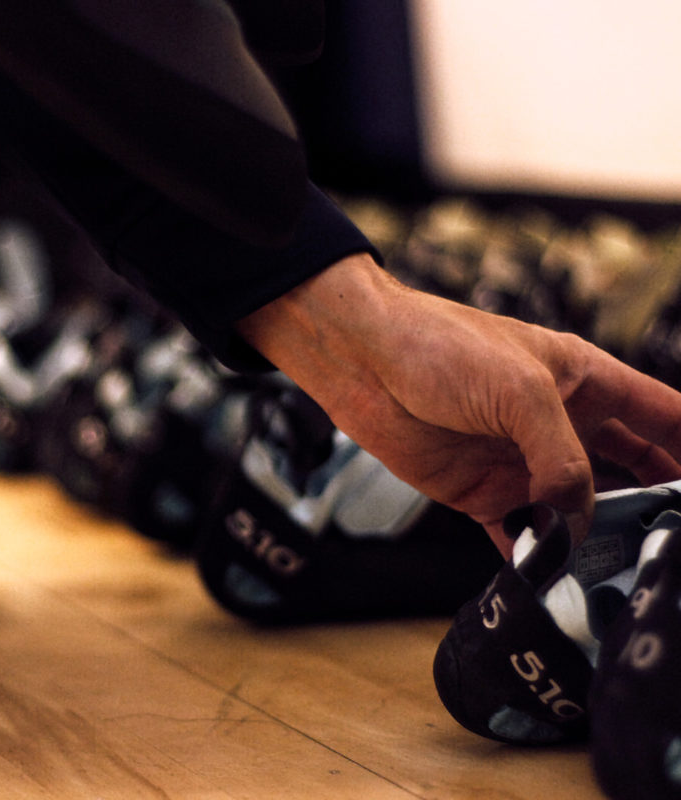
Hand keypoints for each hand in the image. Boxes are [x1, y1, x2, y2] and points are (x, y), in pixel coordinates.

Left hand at [237, 253, 680, 555]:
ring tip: (621, 573)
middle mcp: (561, 426)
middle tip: (670, 544)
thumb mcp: (520, 391)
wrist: (362, 362)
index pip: (665, 419)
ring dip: (599, 541)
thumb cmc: (439, 347)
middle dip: (656, 505)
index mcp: (585, 383)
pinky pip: (520, 536)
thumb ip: (562, 457)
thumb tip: (580, 519)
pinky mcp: (481, 493)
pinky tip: (553, 582)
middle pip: (633, 471)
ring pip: (580, 512)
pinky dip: (537, 559)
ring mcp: (522, 463)